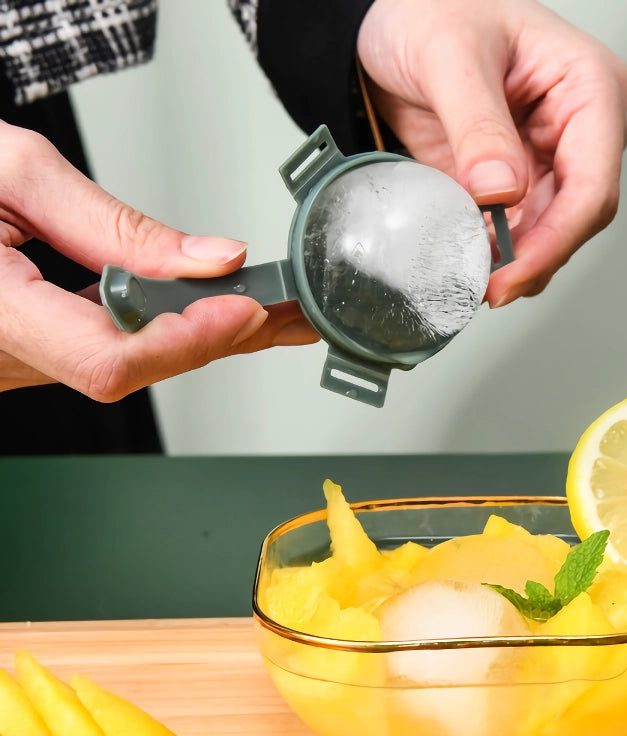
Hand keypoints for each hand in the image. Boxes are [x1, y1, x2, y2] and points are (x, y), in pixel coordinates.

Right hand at [0, 121, 317, 398]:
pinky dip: (167, 333)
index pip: (112, 356)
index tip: (247, 304)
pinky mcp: (27, 357)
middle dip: (220, 338)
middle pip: (134, 368)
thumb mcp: (13, 171)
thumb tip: (208, 257)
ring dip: (203, 338)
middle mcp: (1, 357)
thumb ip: (115, 224)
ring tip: (270, 314)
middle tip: (292, 313)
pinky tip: (210, 317)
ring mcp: (15, 365)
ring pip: (128, 367)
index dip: (188, 337)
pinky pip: (110, 354)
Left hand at [357, 0, 626, 306]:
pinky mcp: (515, 182)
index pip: (593, 183)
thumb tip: (502, 191)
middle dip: (535, 260)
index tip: (513, 274)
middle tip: (488, 289)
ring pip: (550, 234)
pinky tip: (468, 263)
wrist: (391, 20)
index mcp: (588, 86)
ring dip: (514, 265)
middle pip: (578, 218)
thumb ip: (477, 124)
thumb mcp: (449, 55)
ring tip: (470, 278)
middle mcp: (578, 129)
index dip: (557, 240)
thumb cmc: (432, 7)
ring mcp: (548, 159)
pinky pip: (516, 232)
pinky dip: (494, 255)